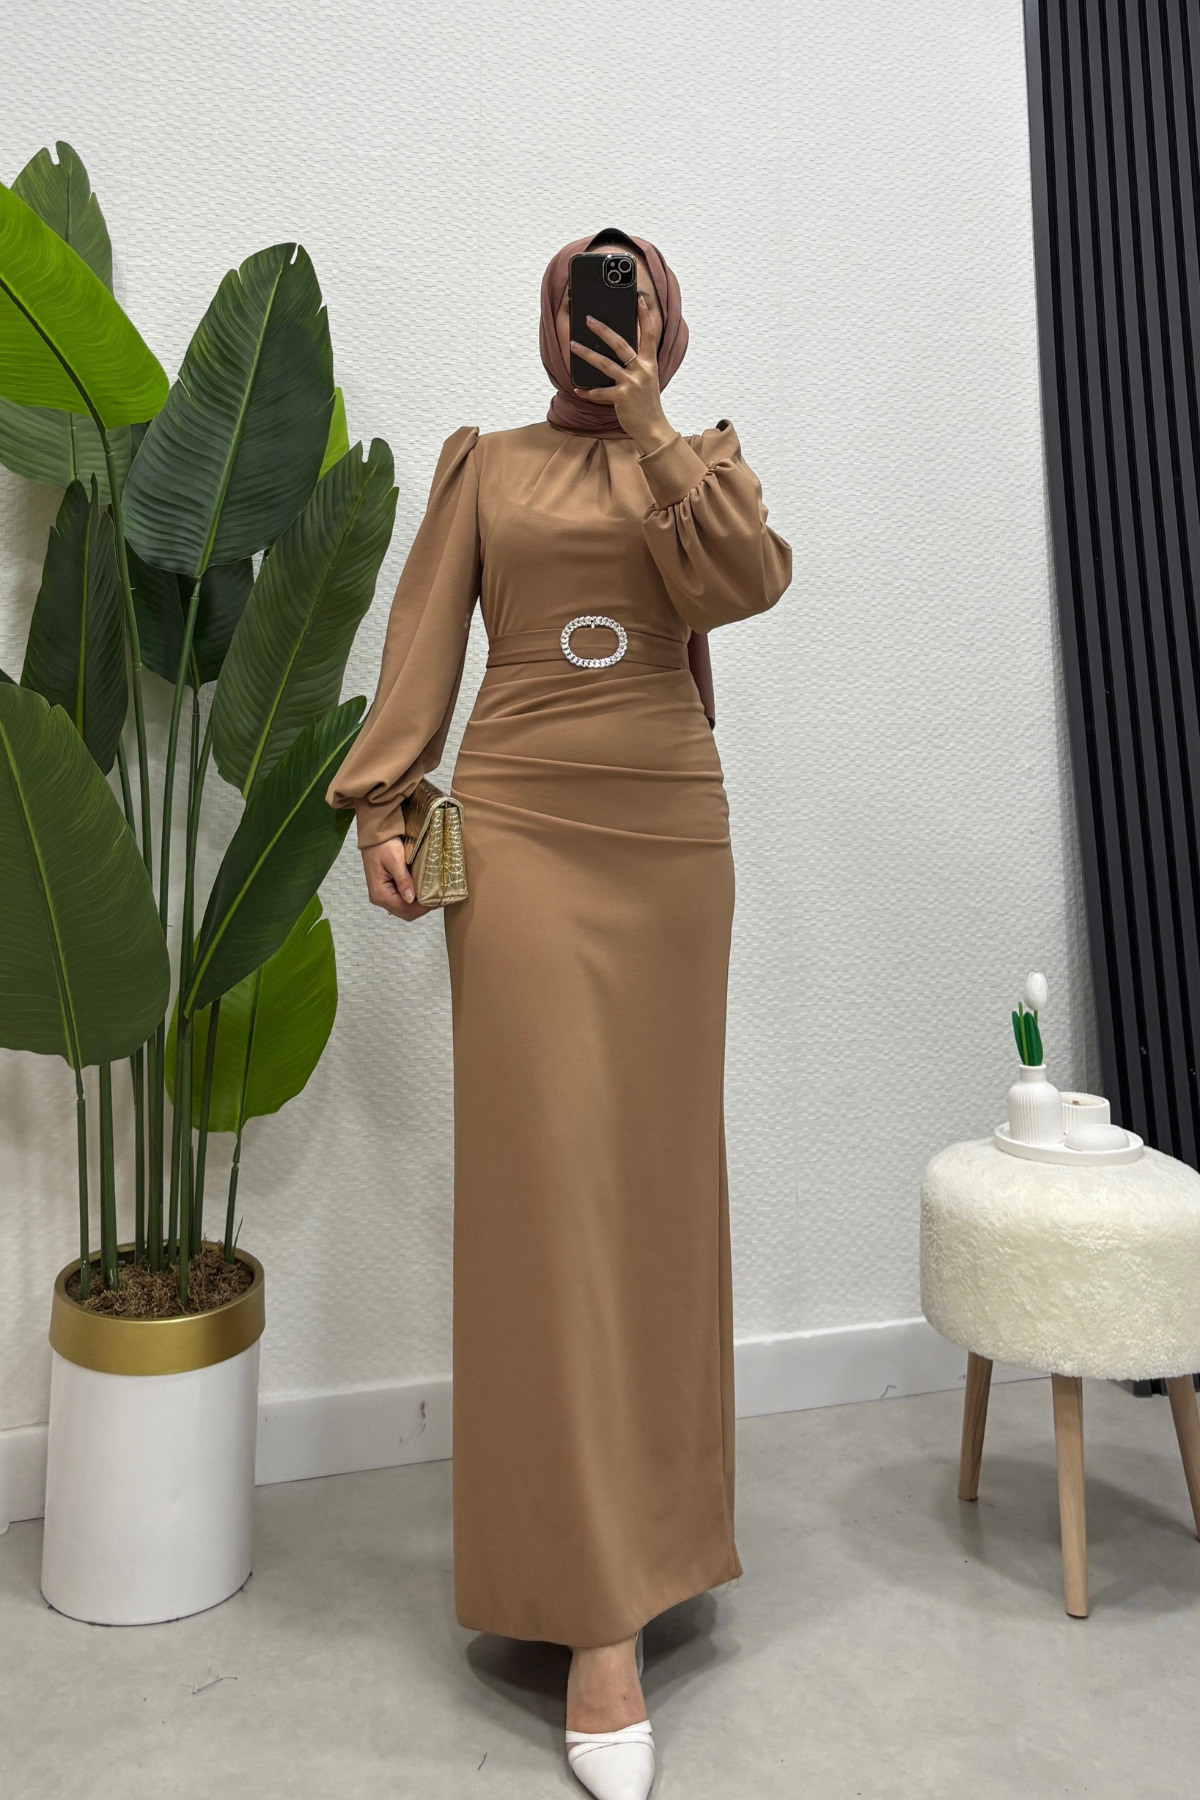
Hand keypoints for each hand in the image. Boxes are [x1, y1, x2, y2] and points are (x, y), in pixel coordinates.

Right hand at [361, 837, 433, 920]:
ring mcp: (383, 896)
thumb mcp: (395, 860)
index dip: (422, 907)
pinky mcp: (388, 891)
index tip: (436, 899)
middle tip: (437, 898)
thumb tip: (410, 899)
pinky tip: (424, 892)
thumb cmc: (384, 845)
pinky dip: (414, 900)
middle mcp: (379, 898)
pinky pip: (403, 901)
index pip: (404, 909)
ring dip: (419, 905)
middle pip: (405, 912)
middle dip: (422, 908)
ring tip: (433, 895)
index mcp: (380, 893)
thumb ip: (403, 880)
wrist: (375, 837)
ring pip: (405, 909)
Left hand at [570, 294, 675, 455]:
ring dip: (586, 354)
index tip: (638, 300)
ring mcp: (631, 383)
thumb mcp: (647, 379)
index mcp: (649, 363)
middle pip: (620, 344)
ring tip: (573, 345)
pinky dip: (587, 392)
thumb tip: (619, 350)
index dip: (644, 316)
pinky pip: (599, 392)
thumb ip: (637, 364)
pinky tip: (577, 389)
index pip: (649, 334)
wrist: (652, 427)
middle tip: (588, 319)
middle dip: (603, 330)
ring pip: (604, 364)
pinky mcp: (621, 397)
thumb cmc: (647, 402)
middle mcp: (642, 370)